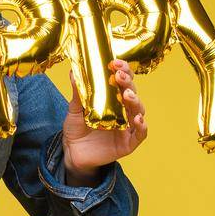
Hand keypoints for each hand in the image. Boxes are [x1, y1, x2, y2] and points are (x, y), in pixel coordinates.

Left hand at [62, 58, 147, 179]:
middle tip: (120, 76)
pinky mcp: (128, 143)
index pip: (123, 81)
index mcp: (113, 99)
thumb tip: (73, 71)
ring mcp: (127, 126)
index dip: (122, 70)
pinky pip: (140, 134)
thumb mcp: (75, 109)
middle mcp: (123, 110)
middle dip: (128, 83)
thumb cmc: (76, 129)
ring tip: (127, 95)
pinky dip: (142, 126)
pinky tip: (138, 119)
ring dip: (135, 101)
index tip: (114, 63)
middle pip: (132, 93)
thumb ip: (77, 92)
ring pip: (139, 111)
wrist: (72, 152)